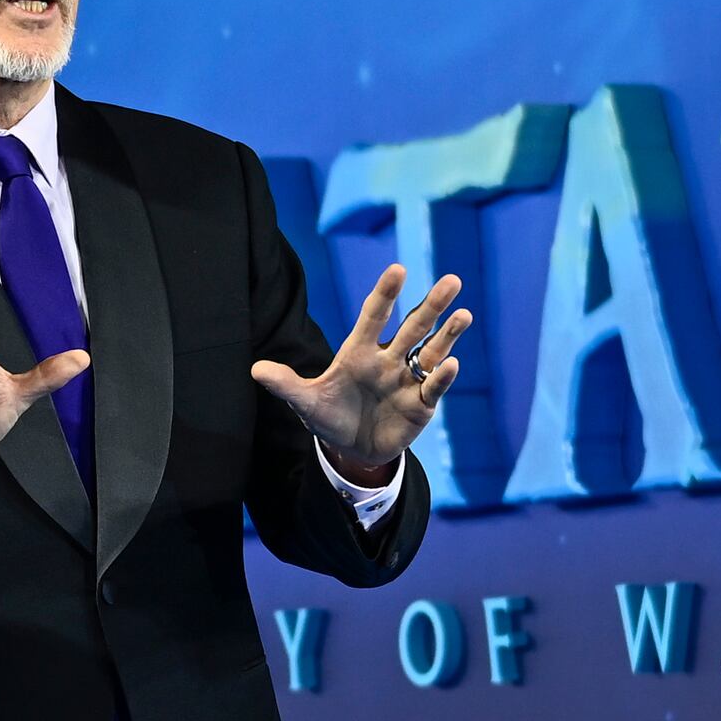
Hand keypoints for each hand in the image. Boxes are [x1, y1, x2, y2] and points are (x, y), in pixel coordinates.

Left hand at [251, 261, 467, 482]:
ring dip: (448, 334)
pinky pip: (433, 387)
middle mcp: (389, 360)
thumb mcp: (305, 403)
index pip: (375, 316)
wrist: (351, 450)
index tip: (398, 270)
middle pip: (413, 327)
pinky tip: (451, 364)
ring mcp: (407, 380)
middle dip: (432, 305)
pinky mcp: (421, 404)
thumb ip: (286, 384)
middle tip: (452, 280)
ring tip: (464, 314)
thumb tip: (256, 369)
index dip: (386, 294)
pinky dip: (442, 377)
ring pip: (431, 352)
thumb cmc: (330, 417)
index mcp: (360, 351)